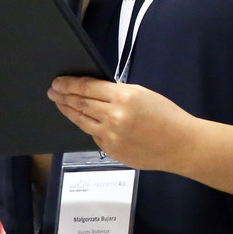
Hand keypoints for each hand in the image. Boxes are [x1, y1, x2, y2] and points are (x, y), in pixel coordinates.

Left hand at [48, 76, 195, 171]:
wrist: (180, 144)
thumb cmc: (166, 116)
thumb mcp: (143, 94)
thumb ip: (117, 93)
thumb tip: (94, 92)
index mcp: (124, 97)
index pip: (88, 88)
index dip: (70, 84)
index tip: (58, 82)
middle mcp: (114, 116)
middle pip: (80, 104)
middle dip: (64, 96)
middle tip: (52, 92)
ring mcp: (111, 136)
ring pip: (82, 121)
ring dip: (69, 111)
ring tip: (61, 104)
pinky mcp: (111, 151)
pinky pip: (94, 136)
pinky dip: (88, 127)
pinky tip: (83, 121)